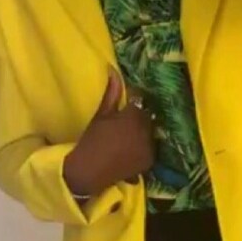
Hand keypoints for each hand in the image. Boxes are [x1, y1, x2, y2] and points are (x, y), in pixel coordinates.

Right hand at [63, 73, 155, 196]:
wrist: (90, 170)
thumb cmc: (92, 140)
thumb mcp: (102, 115)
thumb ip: (112, 93)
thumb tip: (113, 70)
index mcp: (133, 117)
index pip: (140, 99)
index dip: (134, 96)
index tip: (129, 97)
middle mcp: (145, 132)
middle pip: (148, 116)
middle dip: (140, 114)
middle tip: (128, 117)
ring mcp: (149, 148)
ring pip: (151, 131)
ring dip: (144, 129)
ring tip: (130, 132)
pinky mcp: (149, 161)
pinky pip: (151, 147)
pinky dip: (144, 144)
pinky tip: (133, 145)